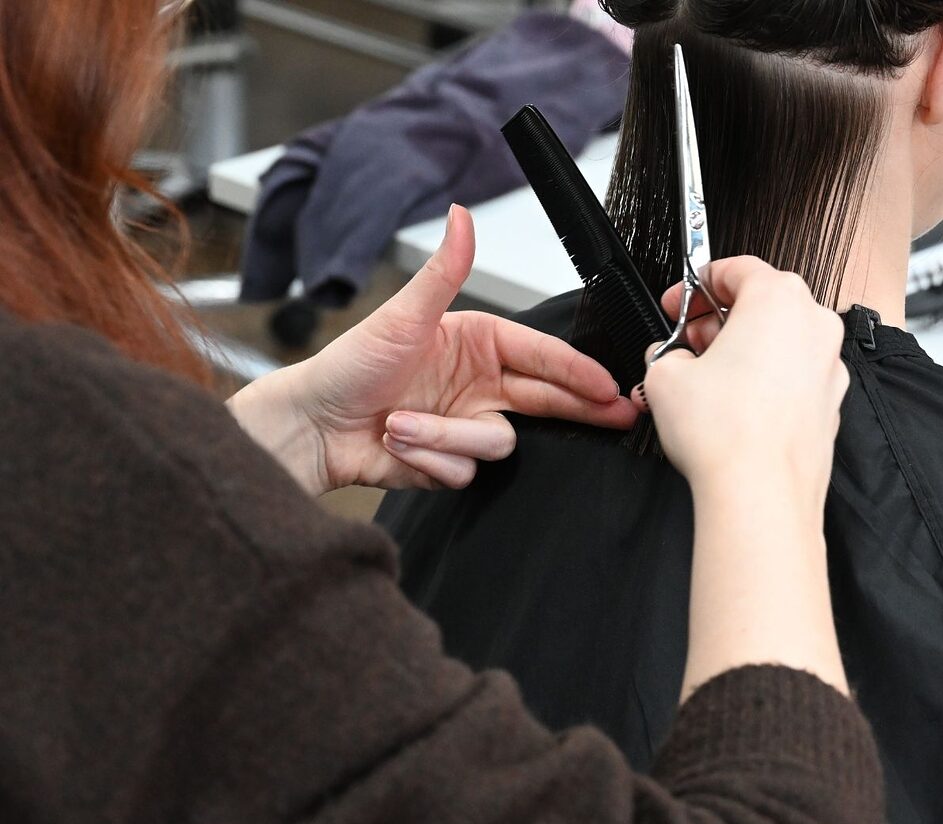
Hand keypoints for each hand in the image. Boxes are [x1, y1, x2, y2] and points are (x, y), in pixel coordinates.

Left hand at [229, 205, 637, 493]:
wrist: (310, 428)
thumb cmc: (348, 366)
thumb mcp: (403, 315)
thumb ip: (444, 270)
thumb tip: (461, 216)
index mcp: (477, 345)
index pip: (542, 357)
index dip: (578, 371)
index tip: (607, 385)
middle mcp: (479, 385)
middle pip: (547, 400)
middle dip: (580, 408)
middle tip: (617, 415)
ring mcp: (466, 426)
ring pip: (497, 441)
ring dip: (446, 438)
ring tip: (399, 424)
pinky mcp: (450, 463)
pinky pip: (466, 471)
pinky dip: (430, 460)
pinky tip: (398, 446)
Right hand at [640, 258, 852, 700]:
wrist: (761, 493)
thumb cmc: (726, 432)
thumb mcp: (665, 375)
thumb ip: (663, 352)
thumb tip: (667, 358)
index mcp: (779, 299)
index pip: (737, 268)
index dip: (697, 284)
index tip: (678, 304)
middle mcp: (814, 326)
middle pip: (763, 303)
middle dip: (720, 319)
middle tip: (686, 342)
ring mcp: (828, 367)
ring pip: (781, 341)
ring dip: (743, 351)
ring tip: (705, 379)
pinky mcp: (830, 405)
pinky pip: (793, 377)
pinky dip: (766, 381)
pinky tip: (734, 407)